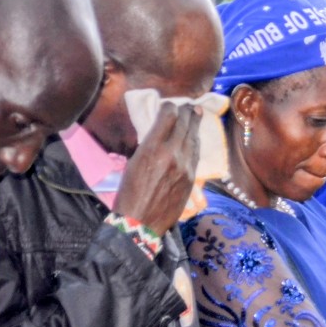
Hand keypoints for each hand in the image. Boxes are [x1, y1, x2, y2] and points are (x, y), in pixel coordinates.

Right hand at [114, 102, 201, 235]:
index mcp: (152, 148)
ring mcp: (185, 166)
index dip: (170, 108)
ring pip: (193, 139)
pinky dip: (195, 143)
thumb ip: (148, 146)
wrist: (141, 222)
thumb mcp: (132, 163)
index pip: (168, 117)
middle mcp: (172, 154)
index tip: (170, 105)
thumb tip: (159, 134)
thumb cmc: (128, 193)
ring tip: (196, 114)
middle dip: (187, 113)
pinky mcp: (192, 178)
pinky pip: (196, 155)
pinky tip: (195, 137)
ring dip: (195, 125)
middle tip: (190, 105)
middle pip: (184, 125)